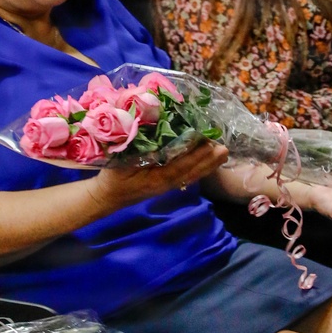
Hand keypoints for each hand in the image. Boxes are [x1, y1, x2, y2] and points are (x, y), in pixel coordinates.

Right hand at [88, 137, 228, 214]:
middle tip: (224, 148)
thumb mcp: (119, 163)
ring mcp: (166, 185)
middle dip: (208, 160)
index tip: (208, 144)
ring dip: (207, 165)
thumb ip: (135, 151)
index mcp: (155, 178)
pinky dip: (199, 168)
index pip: (179, 166)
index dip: (194, 156)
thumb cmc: (112, 177)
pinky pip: (187, 176)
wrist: (107, 197)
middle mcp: (165, 183)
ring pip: (191, 175)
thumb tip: (152, 135)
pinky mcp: (166, 184)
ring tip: (223, 154)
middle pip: (191, 172)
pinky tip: (209, 163)